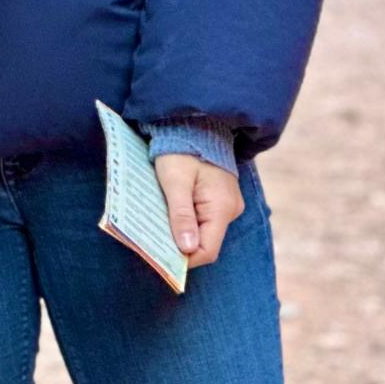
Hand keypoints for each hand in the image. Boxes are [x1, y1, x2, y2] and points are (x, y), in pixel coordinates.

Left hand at [154, 153, 245, 268]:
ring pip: (204, 231)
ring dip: (181, 232)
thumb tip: (187, 249)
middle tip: (154, 239)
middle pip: (206, 243)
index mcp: (222, 207)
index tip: (160, 257)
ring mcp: (227, 205)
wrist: (194, 125)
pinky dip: (186, 220)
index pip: (207, 250)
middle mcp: (230, 210)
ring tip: (159, 224)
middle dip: (180, 245)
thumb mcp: (175, 181)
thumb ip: (181, 215)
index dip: (184, 259)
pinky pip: (204, 219)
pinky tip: (169, 213)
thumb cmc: (181, 150)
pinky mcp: (220, 199)